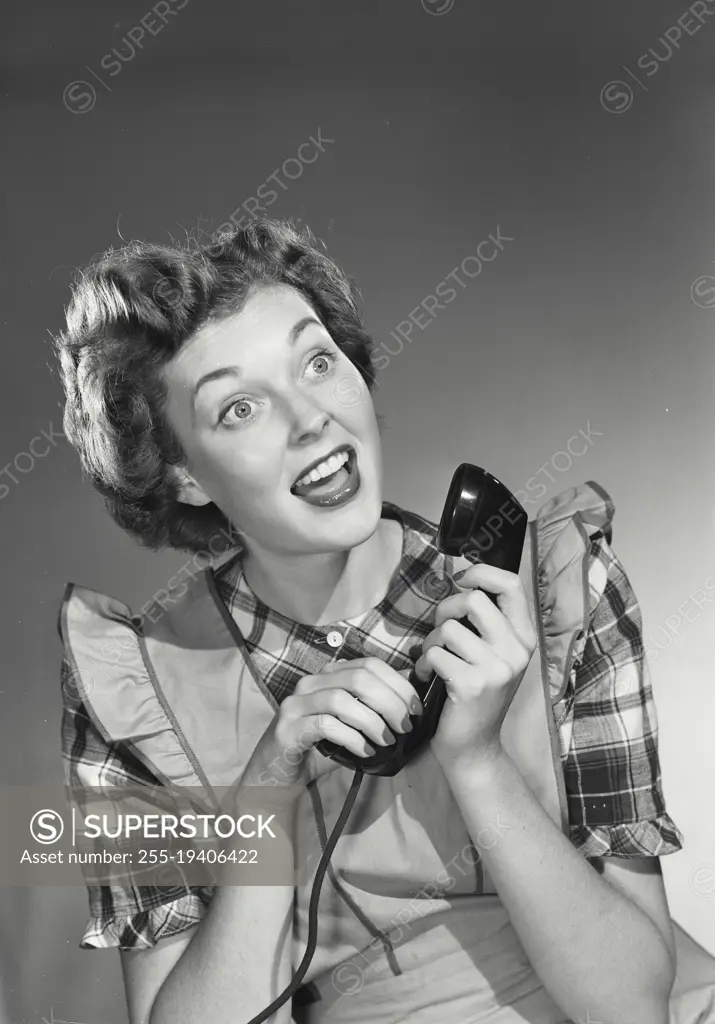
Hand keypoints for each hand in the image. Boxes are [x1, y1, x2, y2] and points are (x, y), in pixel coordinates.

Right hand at [241, 657, 422, 788]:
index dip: (398, 683)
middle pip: (358, 678)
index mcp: (328, 674)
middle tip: (405, 726)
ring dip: (372, 721)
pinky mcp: (288, 728)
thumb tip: (411, 688)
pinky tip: (365, 752)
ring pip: (341, 700)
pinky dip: (352, 738)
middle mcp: (310, 682)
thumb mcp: (352, 720)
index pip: (369, 664)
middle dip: (389, 702)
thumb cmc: (320, 744)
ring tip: (387, 740)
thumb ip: (375, 703)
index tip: (416, 708)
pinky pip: (325, 726)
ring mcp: (296, 704)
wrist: (279, 771)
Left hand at [413, 563, 536, 775]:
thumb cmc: (477, 694)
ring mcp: (496, 669)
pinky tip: (427, 678)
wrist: (474, 747)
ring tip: (434, 660)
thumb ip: (487, 621)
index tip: (462, 581)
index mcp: (525, 638)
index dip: (481, 572)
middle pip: (473, 599)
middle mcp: (516, 651)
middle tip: (441, 632)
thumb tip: (462, 580)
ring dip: (431, 642)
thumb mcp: (493, 654)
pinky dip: (423, 664)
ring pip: (448, 628)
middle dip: (445, 610)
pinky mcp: (471, 685)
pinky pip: (434, 653)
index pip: (511, 584)